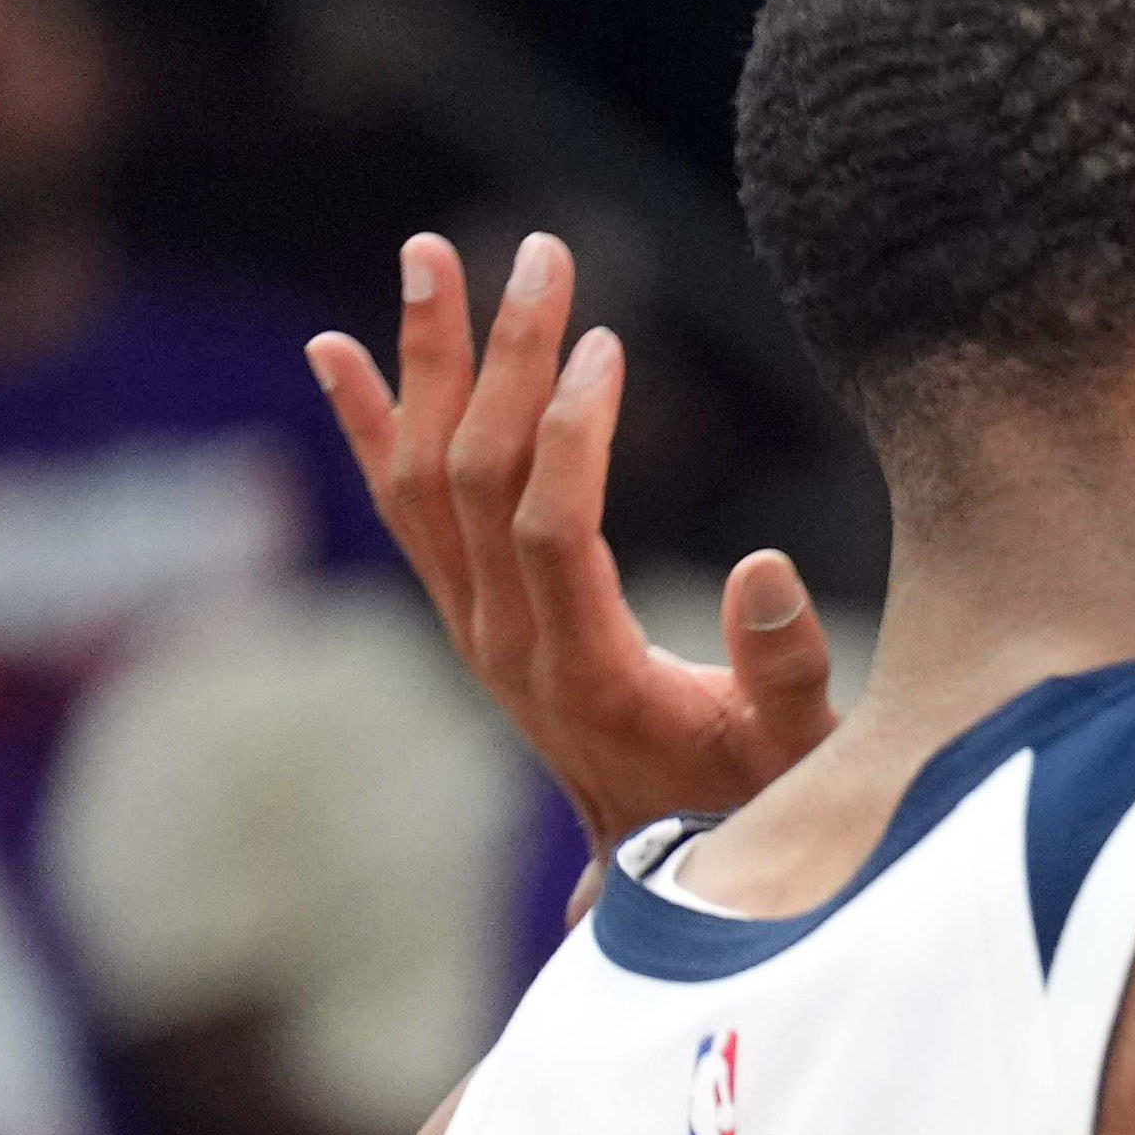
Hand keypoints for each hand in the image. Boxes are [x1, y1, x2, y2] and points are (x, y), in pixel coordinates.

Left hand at [309, 234, 838, 852]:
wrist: (674, 881)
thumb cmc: (753, 806)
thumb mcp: (799, 754)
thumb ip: (786, 670)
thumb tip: (767, 564)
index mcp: (586, 675)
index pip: (551, 526)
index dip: (575, 434)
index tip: (610, 345)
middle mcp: (506, 648)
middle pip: (476, 478)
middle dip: (508, 358)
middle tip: (545, 253)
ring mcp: (474, 631)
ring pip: (425, 480)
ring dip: (427, 364)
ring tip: (433, 255)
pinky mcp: (468, 619)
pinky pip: (400, 512)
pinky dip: (366, 427)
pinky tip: (336, 352)